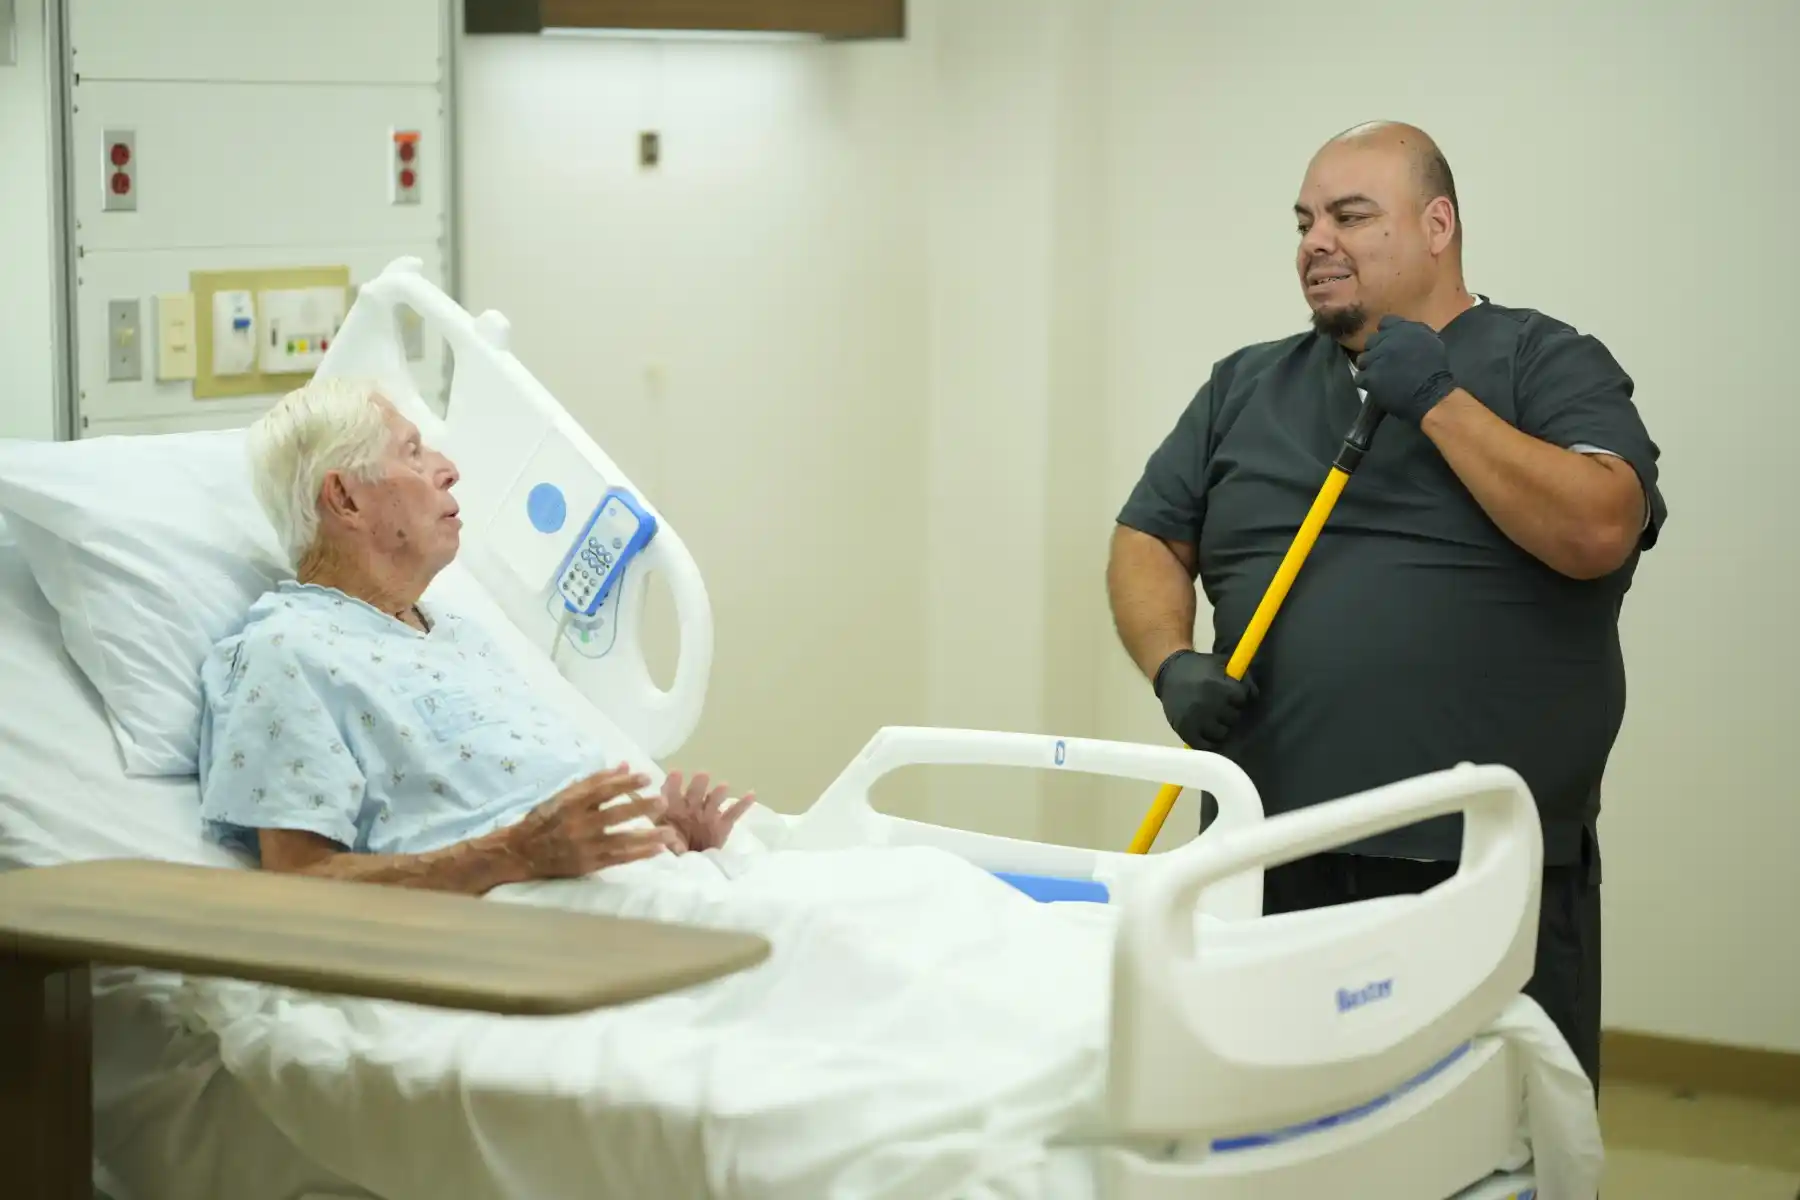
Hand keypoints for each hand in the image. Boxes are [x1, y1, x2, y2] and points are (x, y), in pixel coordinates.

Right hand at [501, 765, 680, 879]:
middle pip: (614, 814)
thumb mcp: (564, 795)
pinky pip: (617, 858)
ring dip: (647, 836)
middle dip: (640, 808)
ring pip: (620, 840)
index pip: (601, 790)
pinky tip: (656, 850)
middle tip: (663, 802)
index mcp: (570, 803)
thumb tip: (625, 765)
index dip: (625, 783)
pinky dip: (638, 854)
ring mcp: (584, 846)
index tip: (647, 777)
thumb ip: (595, 781)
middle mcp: (578, 824)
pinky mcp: (588, 864)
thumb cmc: (545, 819)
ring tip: (669, 832)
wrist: (521, 852)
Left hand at [658, 769, 754, 852]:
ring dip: (718, 793)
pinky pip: (733, 812)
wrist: (689, 862)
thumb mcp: (665, 846)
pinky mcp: (723, 823)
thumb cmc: (672, 849)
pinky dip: (742, 804)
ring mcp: (708, 813)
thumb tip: (674, 843)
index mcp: (672, 807)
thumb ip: (668, 841)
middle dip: (698, 784)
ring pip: (714, 799)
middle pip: (695, 791)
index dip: (673, 783)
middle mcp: (691, 805)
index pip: (671, 792)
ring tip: (723, 787)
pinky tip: (751, 794)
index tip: (676, 774)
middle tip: (702, 776)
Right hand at [1154, 650, 1255, 749]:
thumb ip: (1243, 677)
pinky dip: (1209, 742)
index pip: (1242, 699)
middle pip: (1234, 717)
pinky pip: (1204, 745)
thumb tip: (1255, 696)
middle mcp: (1209, 705)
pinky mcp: (1185, 730)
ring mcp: (1196, 720)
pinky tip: (1208, 733)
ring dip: (1221, 727)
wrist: (1169, 672)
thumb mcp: (1222, 663)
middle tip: (1221, 707)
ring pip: (1222, 733)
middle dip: (1230, 712)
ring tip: (1214, 720)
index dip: (1238, 697)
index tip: (1232, 696)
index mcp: (1219, 687)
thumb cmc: (1199, 667)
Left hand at [1352, 315, 1457, 424]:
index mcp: (1405, 329)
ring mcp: (1377, 357)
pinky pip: (1359, 377)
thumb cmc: (1436, 370)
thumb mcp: (1430, 342)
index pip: (1385, 322)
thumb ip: (1413, 333)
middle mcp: (1389, 339)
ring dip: (1370, 368)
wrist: (1432, 395)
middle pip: (1371, 341)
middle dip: (1376, 352)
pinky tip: (1377, 387)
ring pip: (1363, 360)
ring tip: (1380, 378)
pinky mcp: (1370, 376)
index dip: (1384, 334)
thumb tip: (1400, 332)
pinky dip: (1367, 383)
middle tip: (1384, 364)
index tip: (1388, 343)